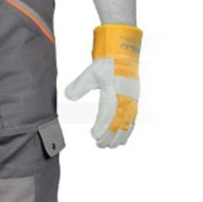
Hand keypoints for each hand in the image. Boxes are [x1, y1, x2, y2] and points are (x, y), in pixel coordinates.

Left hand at [64, 23, 142, 147]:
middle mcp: (126, 98)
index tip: (93, 135)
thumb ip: (78, 85)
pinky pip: (133, 120)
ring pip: (128, 123)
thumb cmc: (106, 64)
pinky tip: (121, 139)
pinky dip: (127, 131)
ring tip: (108, 146)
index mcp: (115, 91)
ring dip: (119, 137)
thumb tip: (68, 96)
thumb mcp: (89, 73)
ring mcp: (132, 101)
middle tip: (98, 145)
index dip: (102, 126)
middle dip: (110, 136)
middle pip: (119, 122)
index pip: (109, 112)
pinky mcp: (134, 102)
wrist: (123, 55)